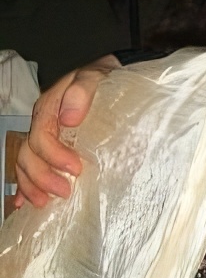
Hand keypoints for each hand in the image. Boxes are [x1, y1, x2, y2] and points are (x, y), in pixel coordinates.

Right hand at [14, 56, 116, 208]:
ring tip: (45, 202)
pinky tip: (26, 201)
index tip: (75, 168)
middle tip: (64, 191)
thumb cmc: (103, 78)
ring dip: (32, 184)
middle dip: (42, 176)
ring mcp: (44, 136)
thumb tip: (69, 118)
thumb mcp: (94, 77)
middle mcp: (42, 124)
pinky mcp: (51, 146)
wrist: (109, 76)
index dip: (54, 155)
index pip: (41, 135)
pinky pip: (30, 166)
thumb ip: (82, 92)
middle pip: (28, 153)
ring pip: (25, 163)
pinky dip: (26, 185)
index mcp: (49, 108)